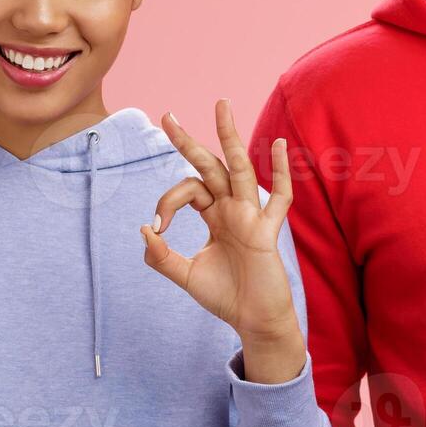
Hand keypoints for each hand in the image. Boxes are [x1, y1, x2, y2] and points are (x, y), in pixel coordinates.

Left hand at [141, 99, 306, 383]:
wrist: (253, 321)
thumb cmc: (224, 297)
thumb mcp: (185, 276)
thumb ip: (162, 257)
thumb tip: (145, 229)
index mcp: (214, 215)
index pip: (188, 191)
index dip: (167, 202)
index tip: (159, 229)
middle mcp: (232, 209)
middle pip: (210, 166)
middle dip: (188, 142)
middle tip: (166, 116)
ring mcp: (251, 216)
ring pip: (239, 169)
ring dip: (229, 138)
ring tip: (221, 106)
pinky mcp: (267, 232)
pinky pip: (278, 199)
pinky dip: (280, 173)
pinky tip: (278, 145)